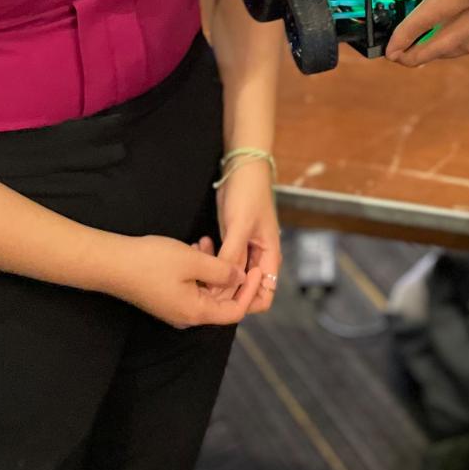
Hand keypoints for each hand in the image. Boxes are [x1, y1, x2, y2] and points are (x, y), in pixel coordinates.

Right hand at [107, 232, 262, 327]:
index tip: (254, 268)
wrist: (112, 264)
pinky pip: (191, 286)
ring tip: (206, 241)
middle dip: (229, 274)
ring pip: (205, 290)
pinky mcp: (165, 298)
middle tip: (230, 247)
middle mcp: (187, 316)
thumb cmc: (152, 262)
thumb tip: (239, 277)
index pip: (235, 311)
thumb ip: (221, 271)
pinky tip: (192, 248)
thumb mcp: (193, 261)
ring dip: (212, 267)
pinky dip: (198, 269)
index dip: (248, 290)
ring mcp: (175, 308)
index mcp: (196, 313)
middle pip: (221, 301)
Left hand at [215, 157, 281, 314]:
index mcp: (269, 257)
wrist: (242, 168)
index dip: (246, 301)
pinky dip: (210, 261)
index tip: (225, 294)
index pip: (264, 295)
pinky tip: (200, 247)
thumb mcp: (240, 225)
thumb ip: (232, 256)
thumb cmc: (248, 193)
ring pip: (230, 278)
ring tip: (199, 257)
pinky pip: (222, 262)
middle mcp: (258, 258)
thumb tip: (220, 287)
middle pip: (244, 290)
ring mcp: (244, 251)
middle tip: (203, 278)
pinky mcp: (231, 243)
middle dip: (224, 288)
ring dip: (214, 274)